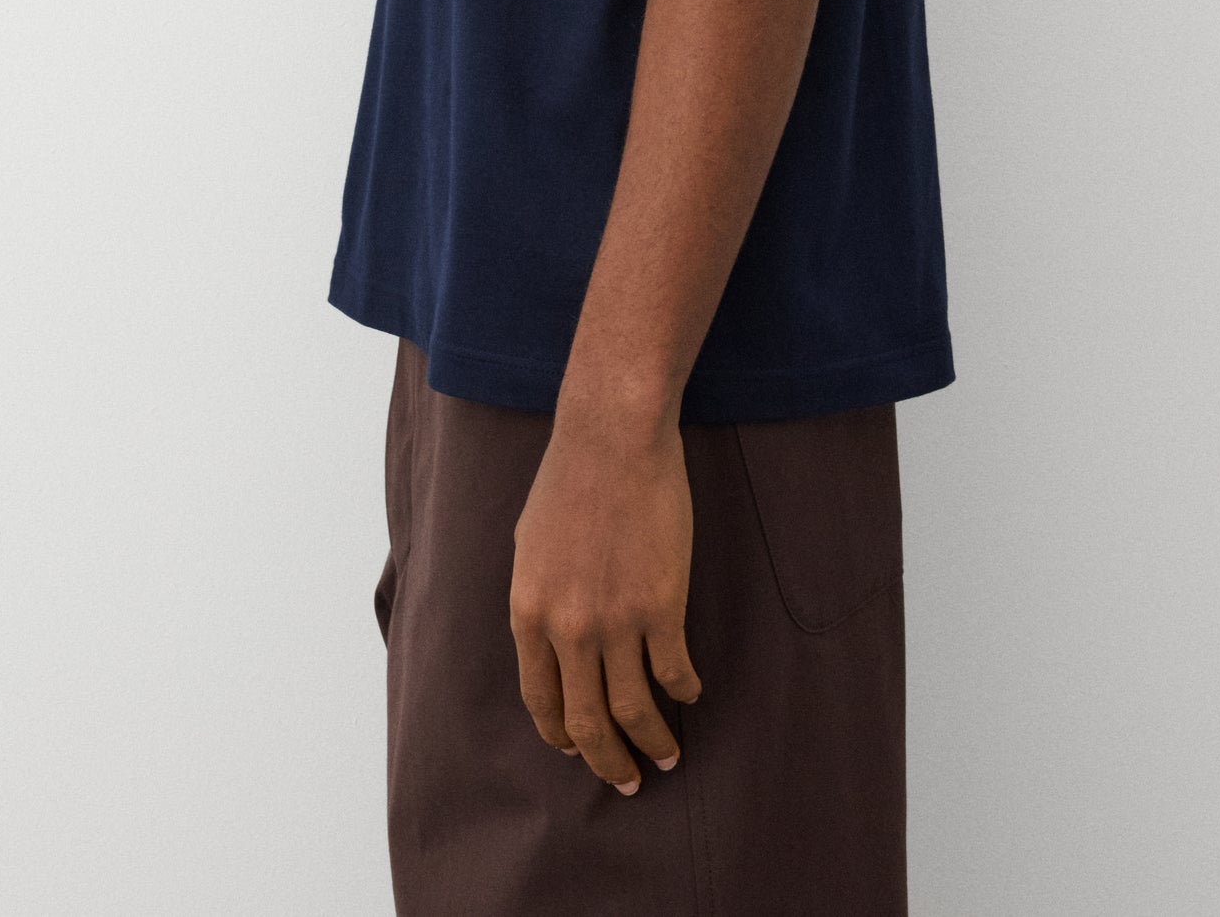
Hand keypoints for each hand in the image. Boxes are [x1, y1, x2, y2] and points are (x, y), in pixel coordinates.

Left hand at [509, 409, 703, 792]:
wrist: (612, 438)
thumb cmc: (568, 479)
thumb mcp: (529, 545)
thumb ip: (538, 600)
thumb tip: (549, 641)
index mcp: (529, 613)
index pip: (542, 700)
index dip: (561, 735)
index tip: (577, 751)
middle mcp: (568, 629)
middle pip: (587, 722)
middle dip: (606, 761)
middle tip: (625, 782)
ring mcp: (617, 620)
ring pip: (634, 709)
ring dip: (652, 741)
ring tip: (666, 755)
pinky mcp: (662, 605)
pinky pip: (674, 670)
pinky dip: (683, 690)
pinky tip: (690, 692)